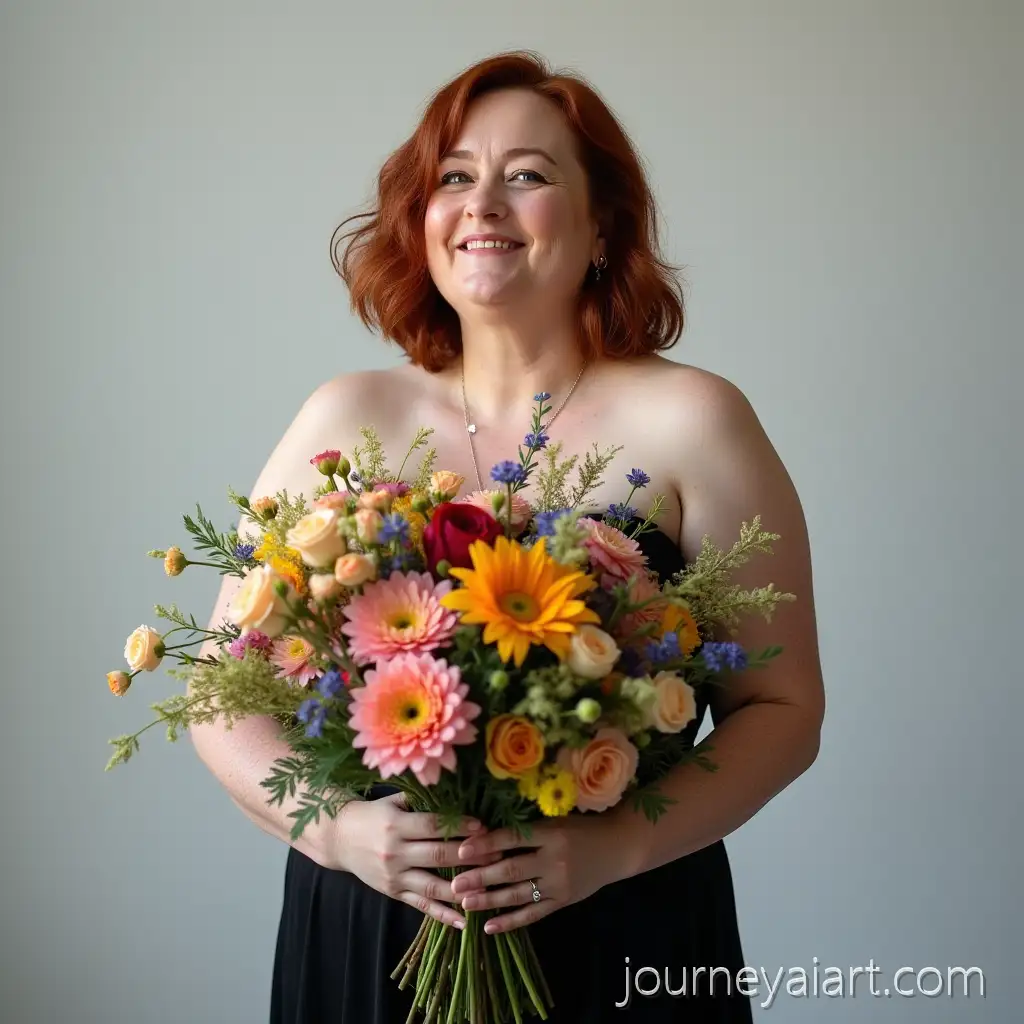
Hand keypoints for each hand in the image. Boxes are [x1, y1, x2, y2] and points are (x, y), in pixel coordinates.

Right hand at [328, 792, 504, 928]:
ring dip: (462, 889)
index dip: (459, 827)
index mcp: (396, 824)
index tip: (484, 827)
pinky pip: (421, 906)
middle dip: (470, 857)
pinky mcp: (393, 893)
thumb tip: (458, 793)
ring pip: (432, 886)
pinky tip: (464, 922)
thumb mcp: (393, 800)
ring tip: (489, 889)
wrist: (339, 838)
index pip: (433, 826)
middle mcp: (395, 852)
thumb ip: (421, 799)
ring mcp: (394, 876)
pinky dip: (443, 915)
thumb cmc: (373, 814)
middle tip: (498, 855)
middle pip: (438, 856)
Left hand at [449, 813, 632, 933]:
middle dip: (480, 877)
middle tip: (455, 883)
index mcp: (551, 832)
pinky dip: (510, 922)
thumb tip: (486, 833)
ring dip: (489, 900)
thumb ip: (527, 829)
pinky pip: (533, 914)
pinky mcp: (563, 902)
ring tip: (465, 902)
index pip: (512, 838)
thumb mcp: (556, 820)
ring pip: (518, 894)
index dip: (486, 844)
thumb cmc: (582, 828)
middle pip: (511, 869)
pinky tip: (489, 927)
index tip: (461, 850)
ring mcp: (559, 884)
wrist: (617, 847)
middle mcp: (554, 859)